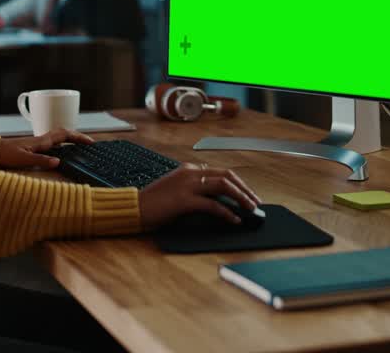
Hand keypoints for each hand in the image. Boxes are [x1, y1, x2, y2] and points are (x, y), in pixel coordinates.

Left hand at [0, 128, 94, 169]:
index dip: (78, 137)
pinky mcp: (33, 147)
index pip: (64, 134)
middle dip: (77, 136)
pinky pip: (52, 143)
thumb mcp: (23, 160)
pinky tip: (62, 152)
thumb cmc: (6, 155)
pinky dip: (62, 144)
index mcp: (41, 141)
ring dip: (70, 139)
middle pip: (63, 133)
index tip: (90, 142)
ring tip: (80, 146)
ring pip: (58, 137)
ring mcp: (38, 142)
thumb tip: (59, 162)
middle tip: (89, 144)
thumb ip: (40, 161)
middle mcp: (41, 140)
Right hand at [138, 164, 261, 228]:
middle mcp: (190, 174)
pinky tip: (234, 219)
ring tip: (250, 208)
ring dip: (240, 197)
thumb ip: (194, 190)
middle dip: (244, 189)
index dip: (238, 183)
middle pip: (226, 176)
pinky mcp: (184, 200)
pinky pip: (212, 205)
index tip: (248, 194)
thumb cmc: (153, 203)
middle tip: (255, 202)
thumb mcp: (176, 190)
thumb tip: (217, 200)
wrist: (133, 207)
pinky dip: (226, 212)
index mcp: (189, 170)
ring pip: (223, 186)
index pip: (221, 172)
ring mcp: (187, 185)